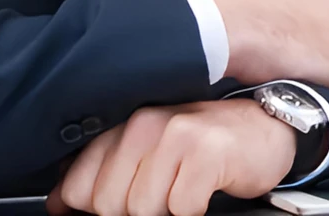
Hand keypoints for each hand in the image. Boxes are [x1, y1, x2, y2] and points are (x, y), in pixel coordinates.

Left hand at [46, 100, 295, 215]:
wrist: (269, 130)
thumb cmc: (209, 145)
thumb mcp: (152, 152)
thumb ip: (107, 169)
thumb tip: (60, 201)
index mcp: (126, 123)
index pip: (76, 187)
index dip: (96, 209)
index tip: (121, 204)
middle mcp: (146, 122)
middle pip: (108, 205)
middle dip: (134, 213)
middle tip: (165, 196)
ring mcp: (176, 134)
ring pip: (141, 210)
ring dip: (166, 212)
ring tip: (185, 191)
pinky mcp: (206, 152)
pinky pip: (180, 209)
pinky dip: (193, 211)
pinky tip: (204, 192)